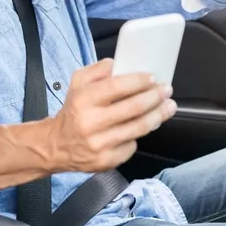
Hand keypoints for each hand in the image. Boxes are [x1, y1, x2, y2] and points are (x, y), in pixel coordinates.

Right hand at [49, 58, 176, 172]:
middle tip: (166, 90)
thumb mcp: (77, 84)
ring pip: (139, 128)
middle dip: (155, 97)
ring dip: (158, 115)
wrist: (57, 146)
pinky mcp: (107, 161)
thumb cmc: (73, 112)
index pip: (117, 87)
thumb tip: (117, 64)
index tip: (153, 78)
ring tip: (168, 107)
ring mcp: (100, 144)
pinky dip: (139, 134)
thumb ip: (97, 70)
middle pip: (134, 108)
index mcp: (83, 100)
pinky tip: (142, 126)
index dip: (139, 81)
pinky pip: (132, 145)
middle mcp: (91, 123)